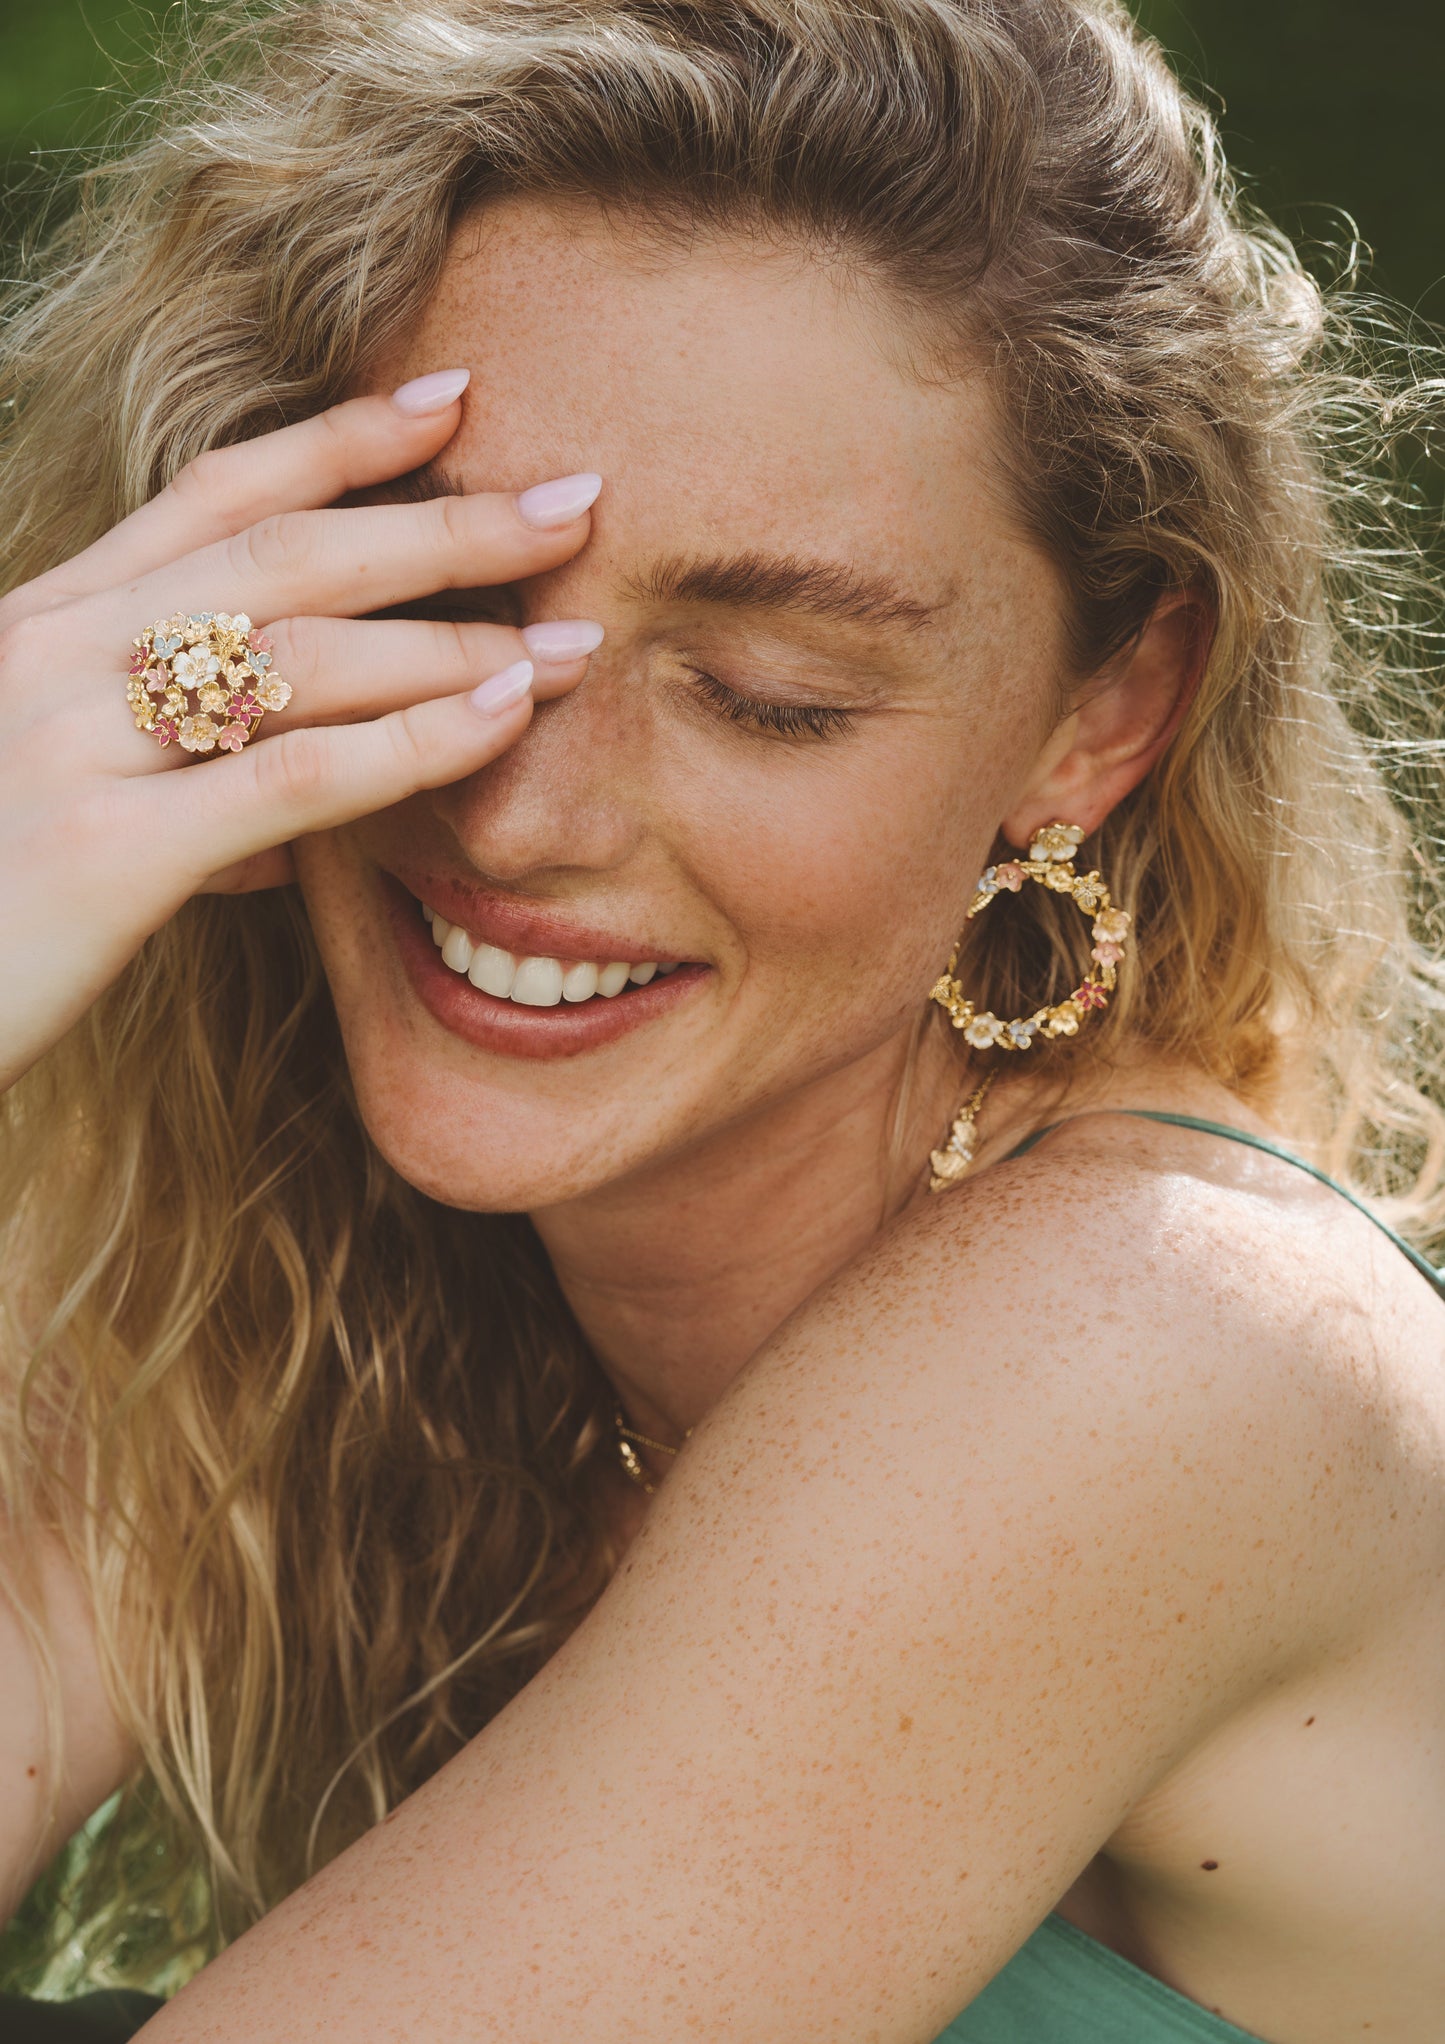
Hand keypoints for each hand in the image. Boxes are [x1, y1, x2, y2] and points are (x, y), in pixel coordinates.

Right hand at [0, 370, 603, 1091]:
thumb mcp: (57, 818)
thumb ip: (167, 798)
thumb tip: (274, 834)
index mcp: (45, 626)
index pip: (212, 494)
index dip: (341, 439)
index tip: (455, 399)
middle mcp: (53, 653)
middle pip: (282, 553)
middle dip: (438, 521)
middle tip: (576, 501)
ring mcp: (70, 743)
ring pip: (298, 654)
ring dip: (455, 636)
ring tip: (578, 638)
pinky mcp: (101, 853)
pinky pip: (288, 776)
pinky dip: (410, 741)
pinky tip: (503, 719)